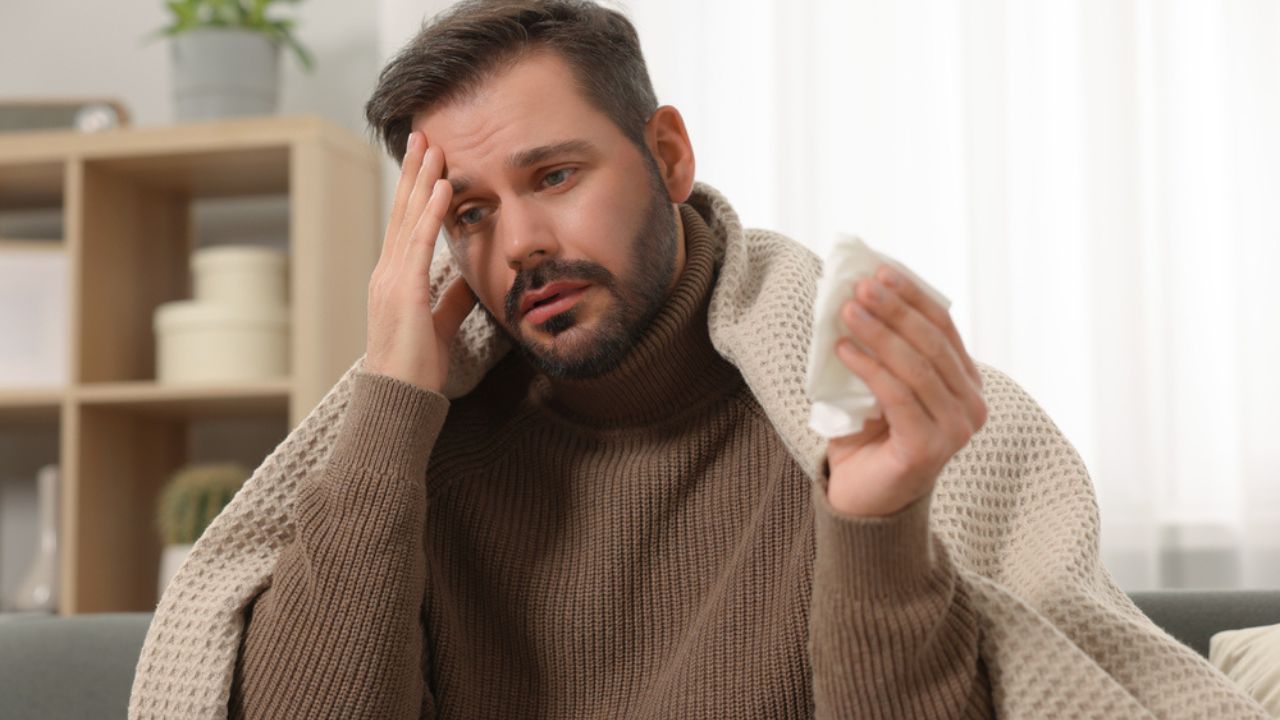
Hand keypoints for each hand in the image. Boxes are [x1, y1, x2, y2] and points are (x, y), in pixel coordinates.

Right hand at [364, 130, 475, 393]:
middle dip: (414, 171)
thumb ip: (451, 300)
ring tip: (433, 145)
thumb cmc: (416, 368)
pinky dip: (431, 211)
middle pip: (402, 210)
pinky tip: (443, 186)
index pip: (406, 224)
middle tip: (423, 135)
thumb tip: (468, 280)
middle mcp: (388, 272)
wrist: (399, 397)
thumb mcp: (439, 325)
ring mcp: (392, 279)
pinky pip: (419, 242)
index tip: (427, 161)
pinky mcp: (405, 290)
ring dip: (422, 178)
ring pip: (408, 217)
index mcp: (395, 279)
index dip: (416, 191)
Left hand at [824, 265, 986, 517]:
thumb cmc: (869, 437)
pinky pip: (898, 397)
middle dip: (895, 309)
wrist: (862, 499)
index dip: (913, 296)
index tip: (880, 271)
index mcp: (965, 383)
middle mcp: (971, 405)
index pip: (943, 327)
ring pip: (917, 367)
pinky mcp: (929, 448)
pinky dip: (869, 368)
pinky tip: (843, 350)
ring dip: (879, 333)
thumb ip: (880, 348)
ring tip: (847, 311)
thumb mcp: (877, 383)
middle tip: (861, 286)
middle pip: (932, 343)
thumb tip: (857, 296)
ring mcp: (955, 429)